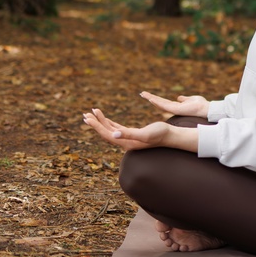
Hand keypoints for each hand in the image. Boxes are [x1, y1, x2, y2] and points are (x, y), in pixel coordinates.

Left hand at [83, 109, 197, 151]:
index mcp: (125, 143)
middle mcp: (124, 142)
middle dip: (95, 123)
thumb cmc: (159, 134)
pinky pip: (117, 128)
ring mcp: (128, 139)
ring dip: (101, 122)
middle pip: (106, 132)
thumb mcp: (145, 134)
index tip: (88, 118)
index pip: (107, 134)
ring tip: (92, 113)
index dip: (96, 126)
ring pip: (110, 130)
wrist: (170, 136)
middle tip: (85, 115)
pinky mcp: (132, 134)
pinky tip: (105, 119)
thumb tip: (113, 134)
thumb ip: (129, 134)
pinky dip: (109, 122)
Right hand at [140, 91, 208, 118]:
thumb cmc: (200, 105)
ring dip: (151, 98)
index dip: (157, 99)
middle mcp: (173, 108)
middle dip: (150, 98)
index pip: (164, 102)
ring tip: (143, 94)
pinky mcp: (175, 109)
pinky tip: (150, 98)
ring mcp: (173, 109)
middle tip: (142, 94)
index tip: (150, 95)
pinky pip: (164, 106)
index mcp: (176, 106)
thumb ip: (184, 99)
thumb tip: (179, 98)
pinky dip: (157, 102)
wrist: (204, 109)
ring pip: (159, 104)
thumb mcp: (191, 99)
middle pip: (159, 103)